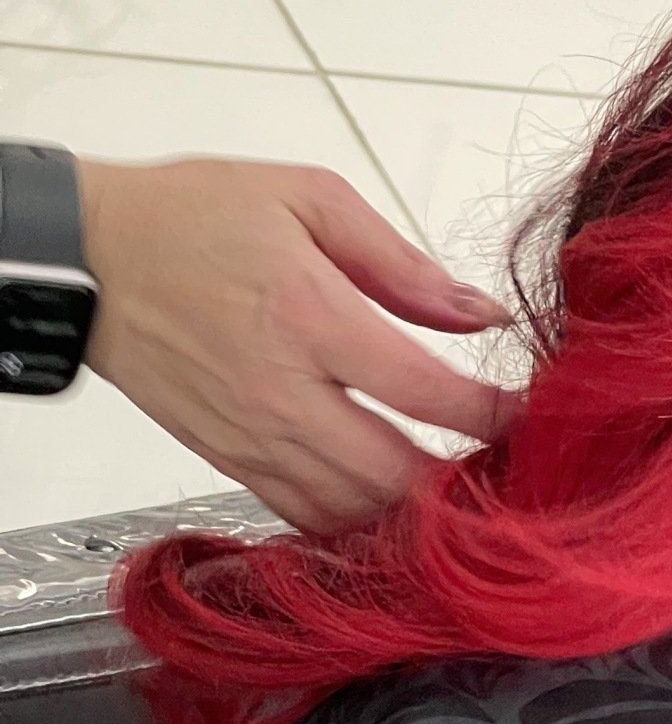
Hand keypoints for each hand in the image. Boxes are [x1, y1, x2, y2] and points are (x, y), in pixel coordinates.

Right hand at [75, 154, 523, 534]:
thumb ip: (401, 263)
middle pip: (396, 477)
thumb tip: (480, 313)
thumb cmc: (195, 217)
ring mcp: (251, 438)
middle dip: (462, 486)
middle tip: (509, 475)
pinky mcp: (226, 460)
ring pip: (353, 513)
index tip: (533, 421)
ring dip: (414, 516)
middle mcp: (283, 394)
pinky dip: (356, 525)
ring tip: (462, 498)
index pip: (426, 393)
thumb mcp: (307, 199)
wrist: (87, 260)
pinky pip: (304, 517)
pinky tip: (393, 511)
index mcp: (311, 318)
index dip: (492, 417)